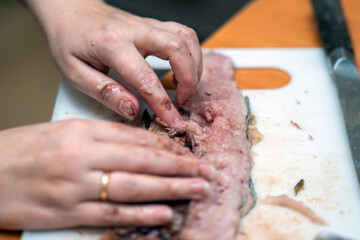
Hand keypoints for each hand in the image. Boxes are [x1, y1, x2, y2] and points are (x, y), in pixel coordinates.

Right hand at [0, 120, 212, 229]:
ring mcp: (76, 187)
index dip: (167, 145)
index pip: (136, 137)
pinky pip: (112, 213)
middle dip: (179, 166)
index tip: (188, 151)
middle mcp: (83, 157)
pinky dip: (141, 214)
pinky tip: (164, 213)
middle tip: (206, 170)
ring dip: (170, 189)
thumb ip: (103, 136)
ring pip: (134, 187)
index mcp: (83, 132)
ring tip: (196, 190)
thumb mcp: (64, 131)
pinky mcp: (69, 214)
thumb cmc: (24, 149)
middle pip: (143, 160)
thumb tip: (141, 143)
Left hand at [25, 0, 201, 127]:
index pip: (145, 78)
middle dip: (189, 79)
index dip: (163, 104)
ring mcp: (147, 24)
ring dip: (194, 65)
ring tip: (187, 88)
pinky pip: (183, 33)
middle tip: (183, 101)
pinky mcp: (153, 24)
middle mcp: (134, 30)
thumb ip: (105, 92)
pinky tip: (185, 68)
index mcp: (112, 44)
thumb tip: (132, 110)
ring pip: (185, 37)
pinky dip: (192, 52)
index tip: (173, 121)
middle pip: (177, 47)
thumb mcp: (74, 72)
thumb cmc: (69, 41)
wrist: (70, 12)